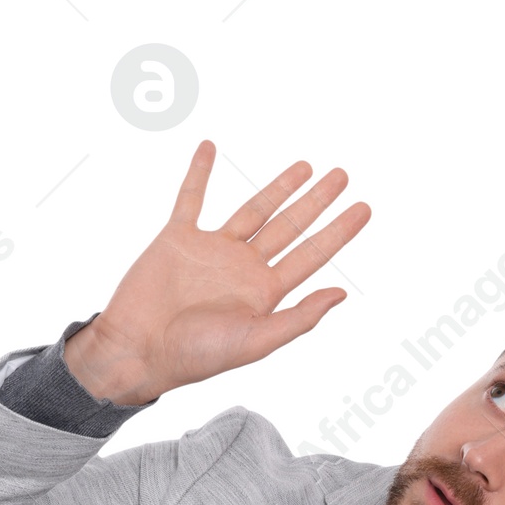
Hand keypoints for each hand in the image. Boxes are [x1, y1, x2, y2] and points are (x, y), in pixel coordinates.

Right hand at [64, 141, 370, 403]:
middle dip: (317, 201)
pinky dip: (199, 172)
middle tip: (342, 176)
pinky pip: (191, 198)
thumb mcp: (256, 341)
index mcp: (264, 292)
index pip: (312, 255)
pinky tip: (209, 148)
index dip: (339, 231)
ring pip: (253, 209)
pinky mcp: (178, 238)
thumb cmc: (197, 356)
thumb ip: (299, 318)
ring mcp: (212, 250)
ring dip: (278, 187)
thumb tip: (341, 293)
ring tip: (305, 166)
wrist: (140, 349)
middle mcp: (243, 267)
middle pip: (290, 226)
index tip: (364, 208)